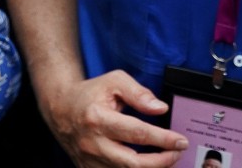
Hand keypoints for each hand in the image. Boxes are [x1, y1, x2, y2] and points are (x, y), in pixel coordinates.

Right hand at [41, 70, 187, 167]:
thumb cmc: (89, 95)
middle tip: (177, 153)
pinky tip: (147, 165)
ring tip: (166, 159)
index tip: (180, 141)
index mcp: (98, 118)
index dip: (163, 139)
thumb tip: (160, 108)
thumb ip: (138, 93)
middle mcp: (93, 143)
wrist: (61, 109)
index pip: (137, 133)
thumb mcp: (113, 81)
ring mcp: (90, 160)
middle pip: (133, 163)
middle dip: (161, 161)